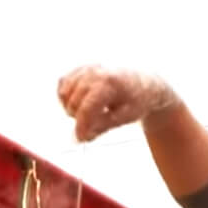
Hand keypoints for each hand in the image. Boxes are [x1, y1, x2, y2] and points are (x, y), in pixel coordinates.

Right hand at [57, 66, 180, 142]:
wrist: (145, 83)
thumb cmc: (136, 101)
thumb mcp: (124, 118)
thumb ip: (101, 127)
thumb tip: (80, 137)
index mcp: (109, 84)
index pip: (86, 109)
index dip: (80, 127)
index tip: (80, 140)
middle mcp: (95, 72)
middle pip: (73, 103)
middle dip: (80, 119)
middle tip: (95, 123)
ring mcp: (86, 68)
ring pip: (64, 93)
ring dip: (72, 108)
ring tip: (90, 112)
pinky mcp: (81, 69)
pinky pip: (63, 85)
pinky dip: (67, 96)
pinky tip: (81, 102)